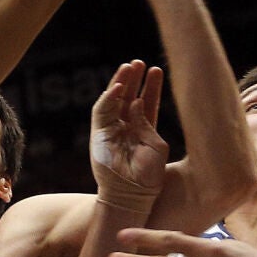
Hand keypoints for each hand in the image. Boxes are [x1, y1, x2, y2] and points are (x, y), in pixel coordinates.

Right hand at [88, 61, 168, 213]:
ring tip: (129, 66)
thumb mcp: (156, 146)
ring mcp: (111, 130)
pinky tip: (119, 86)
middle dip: (134, 80)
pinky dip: (109, 98)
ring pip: (114, 101)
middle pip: (128, 98)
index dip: (151, 87)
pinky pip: (102, 111)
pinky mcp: (100, 134)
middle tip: (139, 62)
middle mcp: (126, 128)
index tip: (156, 70)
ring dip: (120, 83)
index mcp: (142, 131)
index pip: (146, 103)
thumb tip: (136, 103)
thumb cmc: (149, 176)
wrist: (131, 195)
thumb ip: (147, 124)